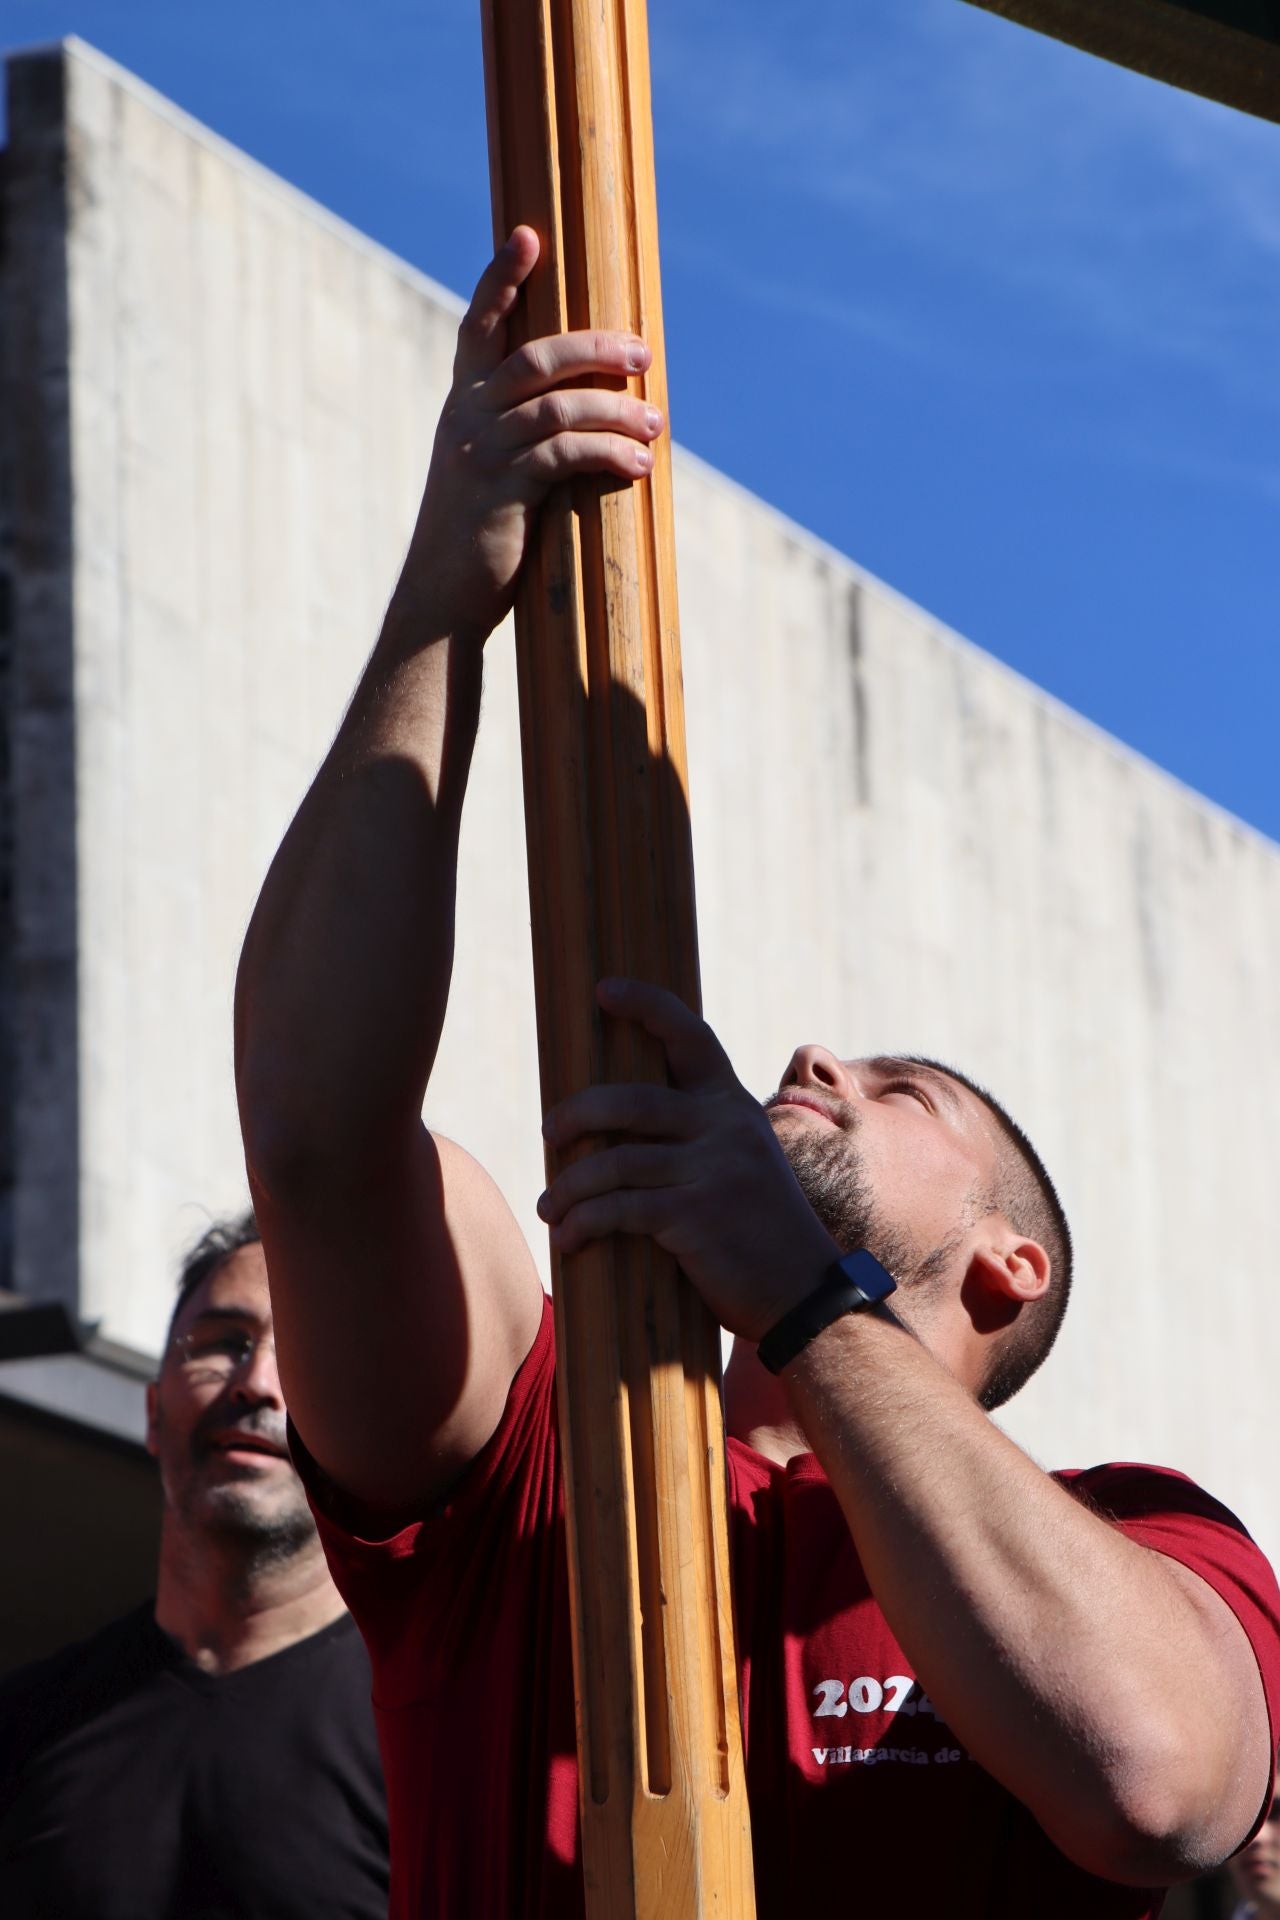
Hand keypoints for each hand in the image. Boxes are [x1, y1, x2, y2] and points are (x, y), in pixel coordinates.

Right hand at [398, 227, 663, 643]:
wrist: (440, 602)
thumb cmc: (478, 538)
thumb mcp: (489, 472)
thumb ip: (521, 434)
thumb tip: (589, 409)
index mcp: (461, 404)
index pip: (478, 325)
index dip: (500, 278)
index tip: (528, 234)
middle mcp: (465, 418)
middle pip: (535, 357)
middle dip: (594, 348)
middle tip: (643, 354)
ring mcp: (480, 453)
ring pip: (558, 407)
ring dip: (616, 409)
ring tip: (656, 422)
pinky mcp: (501, 492)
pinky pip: (564, 456)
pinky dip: (608, 453)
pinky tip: (639, 465)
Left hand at [537, 980, 839, 1341]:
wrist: (804, 1294)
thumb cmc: (759, 1233)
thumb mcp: (742, 1165)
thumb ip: (700, 1138)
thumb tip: (622, 1129)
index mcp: (734, 1106)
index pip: (690, 1036)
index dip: (646, 1005)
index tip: (603, 989)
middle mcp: (725, 1127)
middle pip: (629, 1100)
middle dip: (577, 1114)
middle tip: (550, 1132)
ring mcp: (711, 1169)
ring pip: (612, 1162)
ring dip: (568, 1187)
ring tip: (551, 1208)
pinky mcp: (693, 1215)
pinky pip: (617, 1209)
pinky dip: (582, 1223)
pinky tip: (568, 1238)